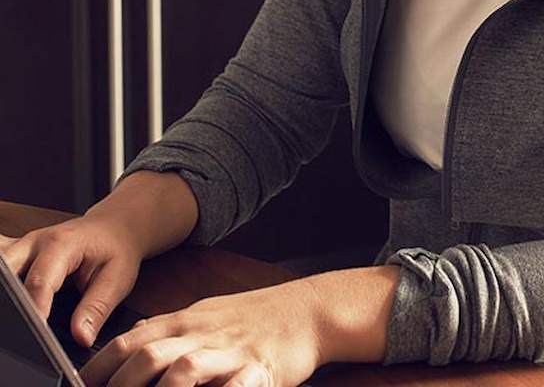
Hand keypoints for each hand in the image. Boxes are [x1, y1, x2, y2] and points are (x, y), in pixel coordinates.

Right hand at [0, 215, 143, 347]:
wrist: (115, 226)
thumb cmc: (117, 249)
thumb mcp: (117, 278)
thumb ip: (97, 308)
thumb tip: (81, 338)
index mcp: (63, 244)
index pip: (40, 281)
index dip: (35, 309)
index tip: (34, 334)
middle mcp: (36, 243)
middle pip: (7, 275)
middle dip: (8, 302)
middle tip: (15, 327)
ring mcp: (23, 247)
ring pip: (0, 271)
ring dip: (4, 292)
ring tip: (13, 316)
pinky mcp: (17, 255)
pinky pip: (2, 269)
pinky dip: (3, 285)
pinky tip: (9, 300)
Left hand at [78, 278, 323, 386]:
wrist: (307, 311)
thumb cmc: (254, 316)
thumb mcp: (207, 312)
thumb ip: (169, 328)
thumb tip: (131, 337)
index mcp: (187, 321)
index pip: (131, 340)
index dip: (97, 368)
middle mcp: (203, 335)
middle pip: (150, 357)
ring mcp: (231, 353)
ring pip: (185, 372)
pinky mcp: (259, 370)